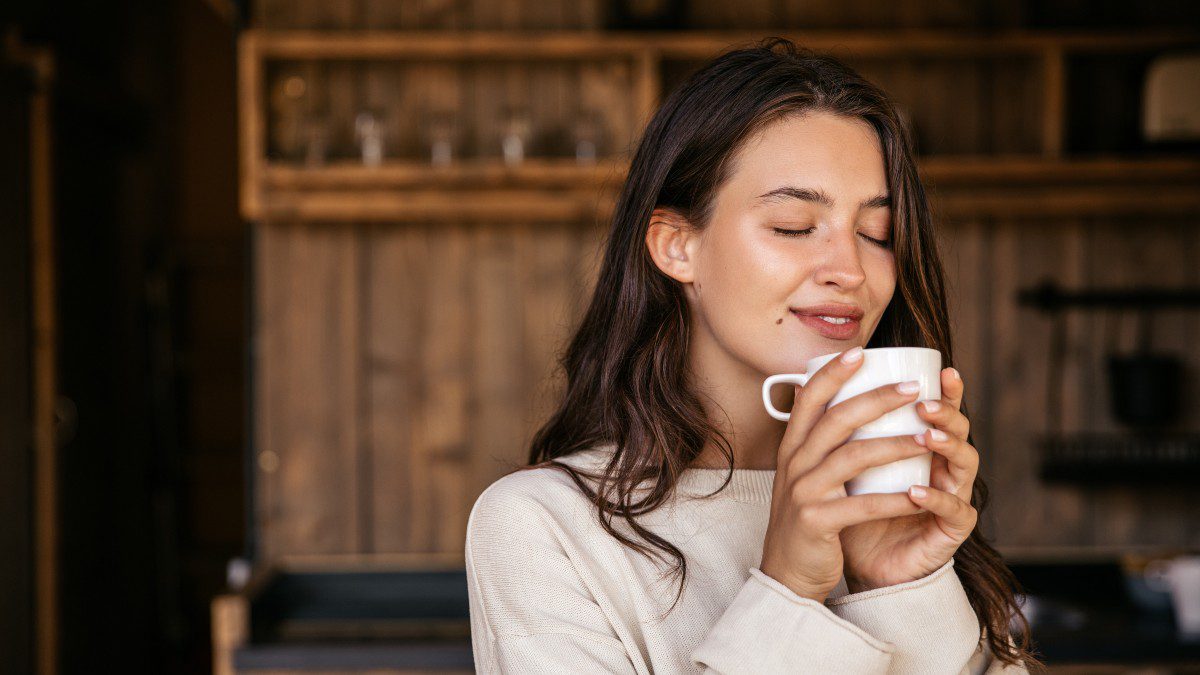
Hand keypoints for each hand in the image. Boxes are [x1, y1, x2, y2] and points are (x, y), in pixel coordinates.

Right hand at [759, 346, 929, 603]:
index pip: (809, 399)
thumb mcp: (803, 474)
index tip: (861, 352)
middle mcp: (794, 464)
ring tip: (929, 437)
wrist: (786, 573)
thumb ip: (818, 442)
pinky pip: (862, 505)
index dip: (833, 372)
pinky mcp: (817, 522)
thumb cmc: (807, 519)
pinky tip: (920, 494)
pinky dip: (894, 499)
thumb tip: (839, 399)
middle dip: (878, 399)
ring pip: (854, 457)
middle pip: (837, 419)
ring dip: (896, 445)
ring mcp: (803, 492)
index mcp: (792, 448)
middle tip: (913, 387)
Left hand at [838, 366, 979, 591]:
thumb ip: (835, 433)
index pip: (939, 411)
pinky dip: (935, 498)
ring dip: (947, 447)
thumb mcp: (841, 469)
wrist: (860, 568)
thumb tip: (801, 386)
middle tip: (925, 401)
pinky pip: (952, 510)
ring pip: (965, 464)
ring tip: (926, 436)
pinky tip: (916, 491)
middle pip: (959, 430)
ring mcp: (951, 497)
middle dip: (947, 412)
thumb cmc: (852, 513)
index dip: (945, 390)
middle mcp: (942, 467)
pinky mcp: (951, 531)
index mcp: (921, 448)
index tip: (938, 366)